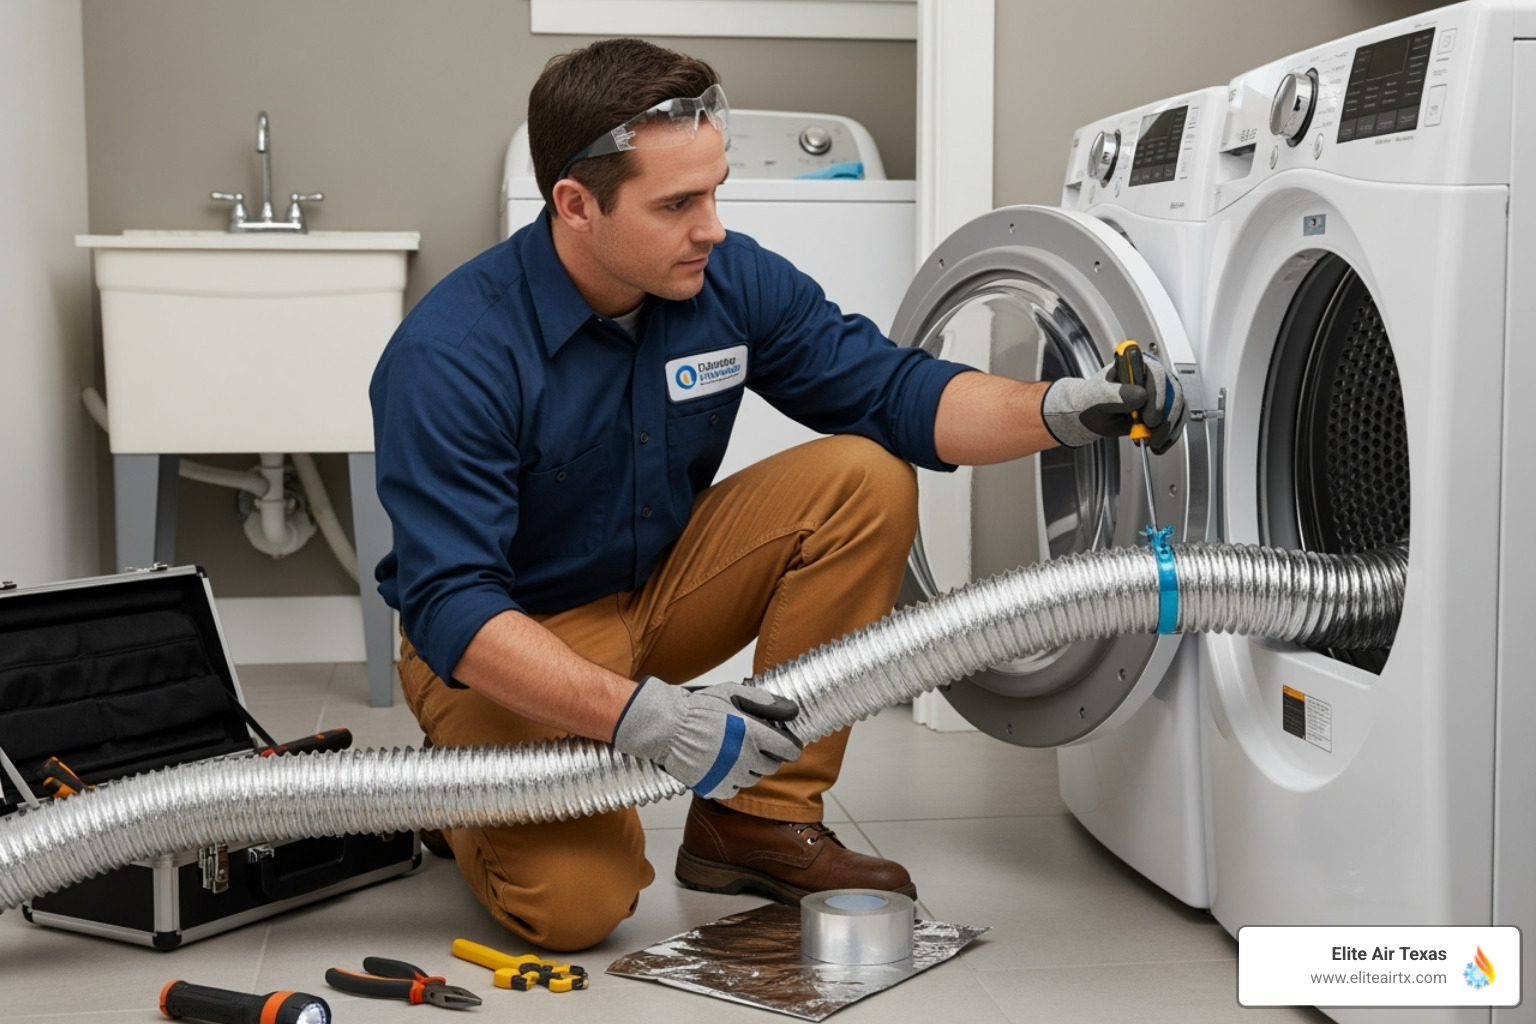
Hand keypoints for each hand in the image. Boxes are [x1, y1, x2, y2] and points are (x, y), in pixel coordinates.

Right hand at [611, 677, 802, 799]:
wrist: (667, 728)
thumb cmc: (699, 709)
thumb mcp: (733, 693)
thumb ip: (765, 702)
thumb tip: (791, 711)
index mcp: (753, 734)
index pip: (789, 751)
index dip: (790, 747)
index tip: (786, 745)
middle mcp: (745, 759)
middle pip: (771, 766)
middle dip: (767, 755)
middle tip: (752, 744)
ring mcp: (730, 776)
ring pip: (753, 779)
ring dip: (749, 768)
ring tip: (732, 752)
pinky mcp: (715, 788)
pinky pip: (734, 789)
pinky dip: (731, 779)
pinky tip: (721, 765)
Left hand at [1040, 355, 1185, 453]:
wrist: (1092, 415)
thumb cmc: (1092, 400)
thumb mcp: (1098, 396)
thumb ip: (1116, 394)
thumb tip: (1139, 395)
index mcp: (1135, 365)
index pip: (1157, 374)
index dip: (1158, 395)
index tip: (1151, 417)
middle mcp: (1152, 377)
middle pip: (1173, 392)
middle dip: (1165, 416)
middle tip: (1152, 431)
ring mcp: (1161, 394)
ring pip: (1178, 408)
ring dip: (1168, 428)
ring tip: (1153, 441)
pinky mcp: (1164, 410)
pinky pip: (1176, 421)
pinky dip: (1171, 435)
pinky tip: (1159, 444)